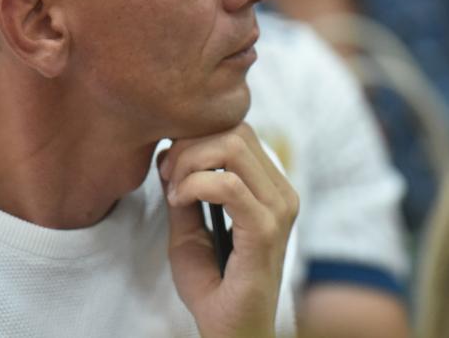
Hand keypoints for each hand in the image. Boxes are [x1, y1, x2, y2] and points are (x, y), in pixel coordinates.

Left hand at [159, 123, 298, 337]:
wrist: (229, 330)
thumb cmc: (214, 286)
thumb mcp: (188, 227)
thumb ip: (183, 187)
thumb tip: (168, 151)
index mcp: (270, 187)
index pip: (237, 130)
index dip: (196, 137)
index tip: (169, 168)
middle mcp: (281, 192)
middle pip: (235, 130)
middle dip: (190, 145)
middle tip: (168, 177)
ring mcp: (278, 209)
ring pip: (233, 146)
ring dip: (191, 162)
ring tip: (174, 191)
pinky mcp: (267, 230)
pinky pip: (229, 185)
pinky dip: (195, 185)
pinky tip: (180, 201)